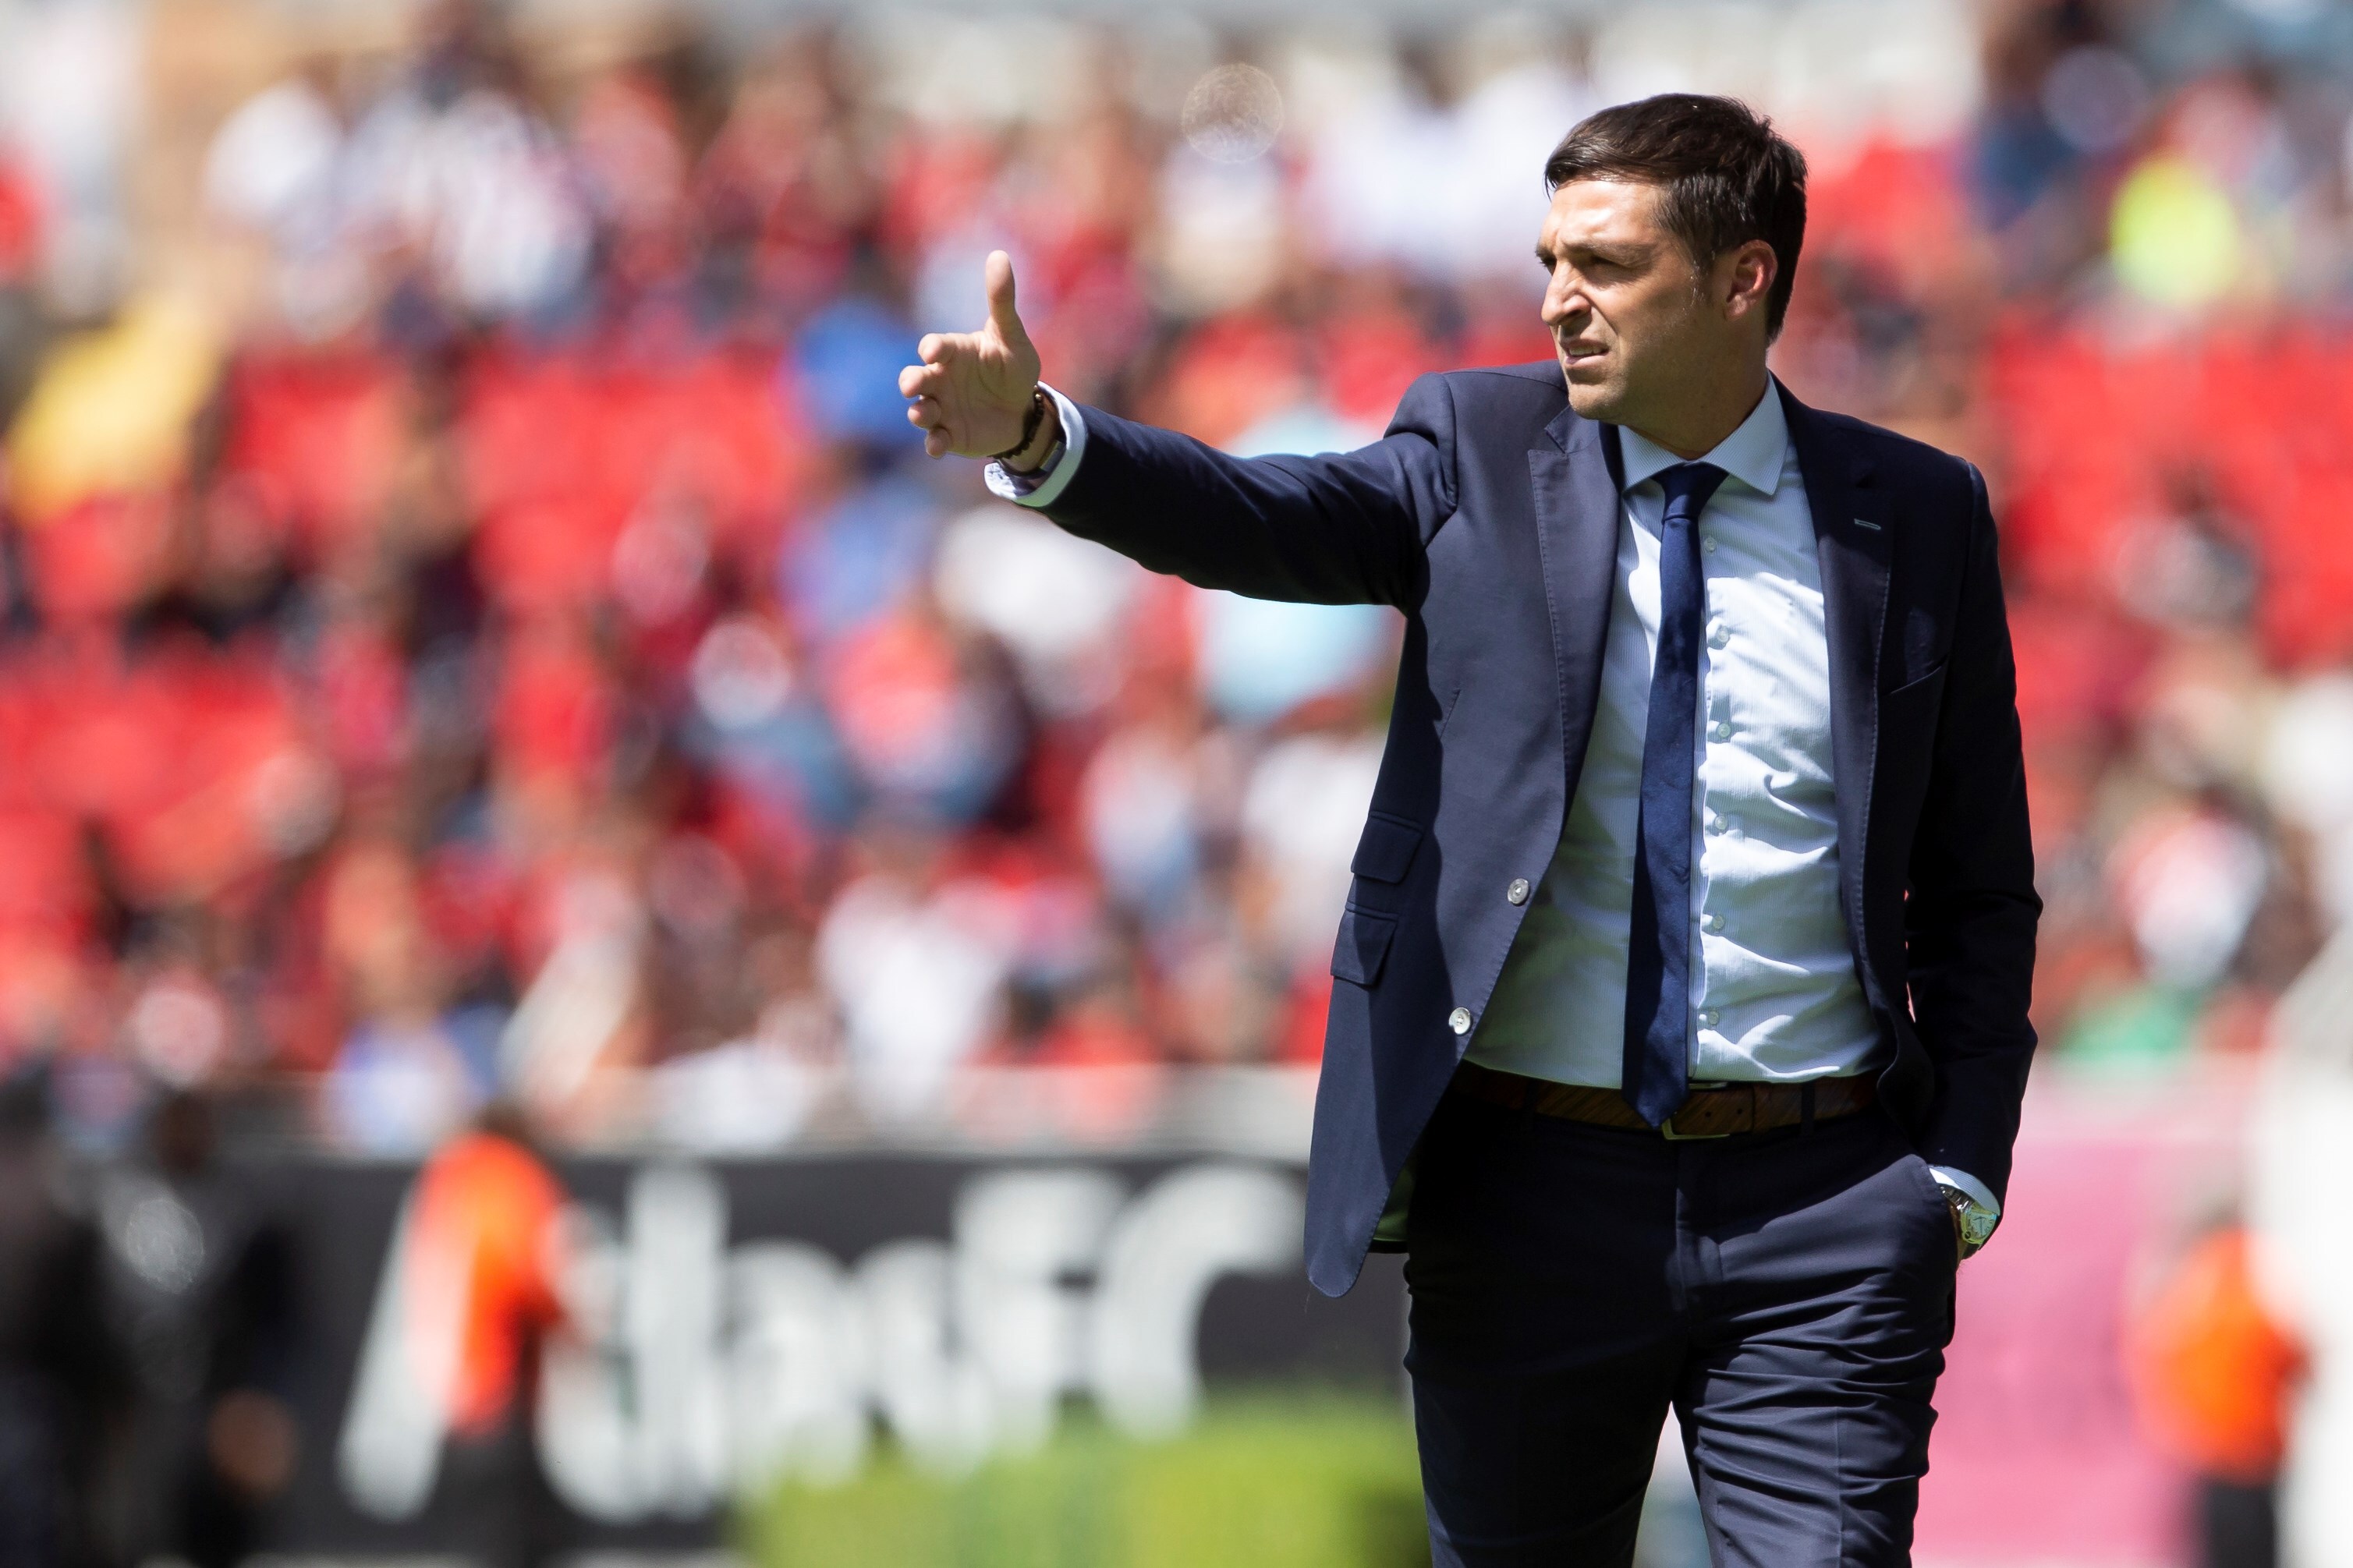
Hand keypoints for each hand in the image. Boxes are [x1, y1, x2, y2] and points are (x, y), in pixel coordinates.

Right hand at [899, 250, 1042, 459]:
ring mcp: (942, 408)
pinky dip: (934, 443)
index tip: (933, 351)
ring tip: (924, 415)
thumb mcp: (1012, 336)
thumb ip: (1002, 300)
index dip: (932, 348)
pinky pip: (935, 440)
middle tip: (913, 384)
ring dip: (919, 413)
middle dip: (910, 381)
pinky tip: (937, 447)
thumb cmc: (1013, 368)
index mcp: (952, 352)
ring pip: (919, 410)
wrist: (1024, 411)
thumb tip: (999, 255)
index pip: (935, 347)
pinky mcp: (949, 434)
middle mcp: (940, 379)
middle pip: (914, 379)